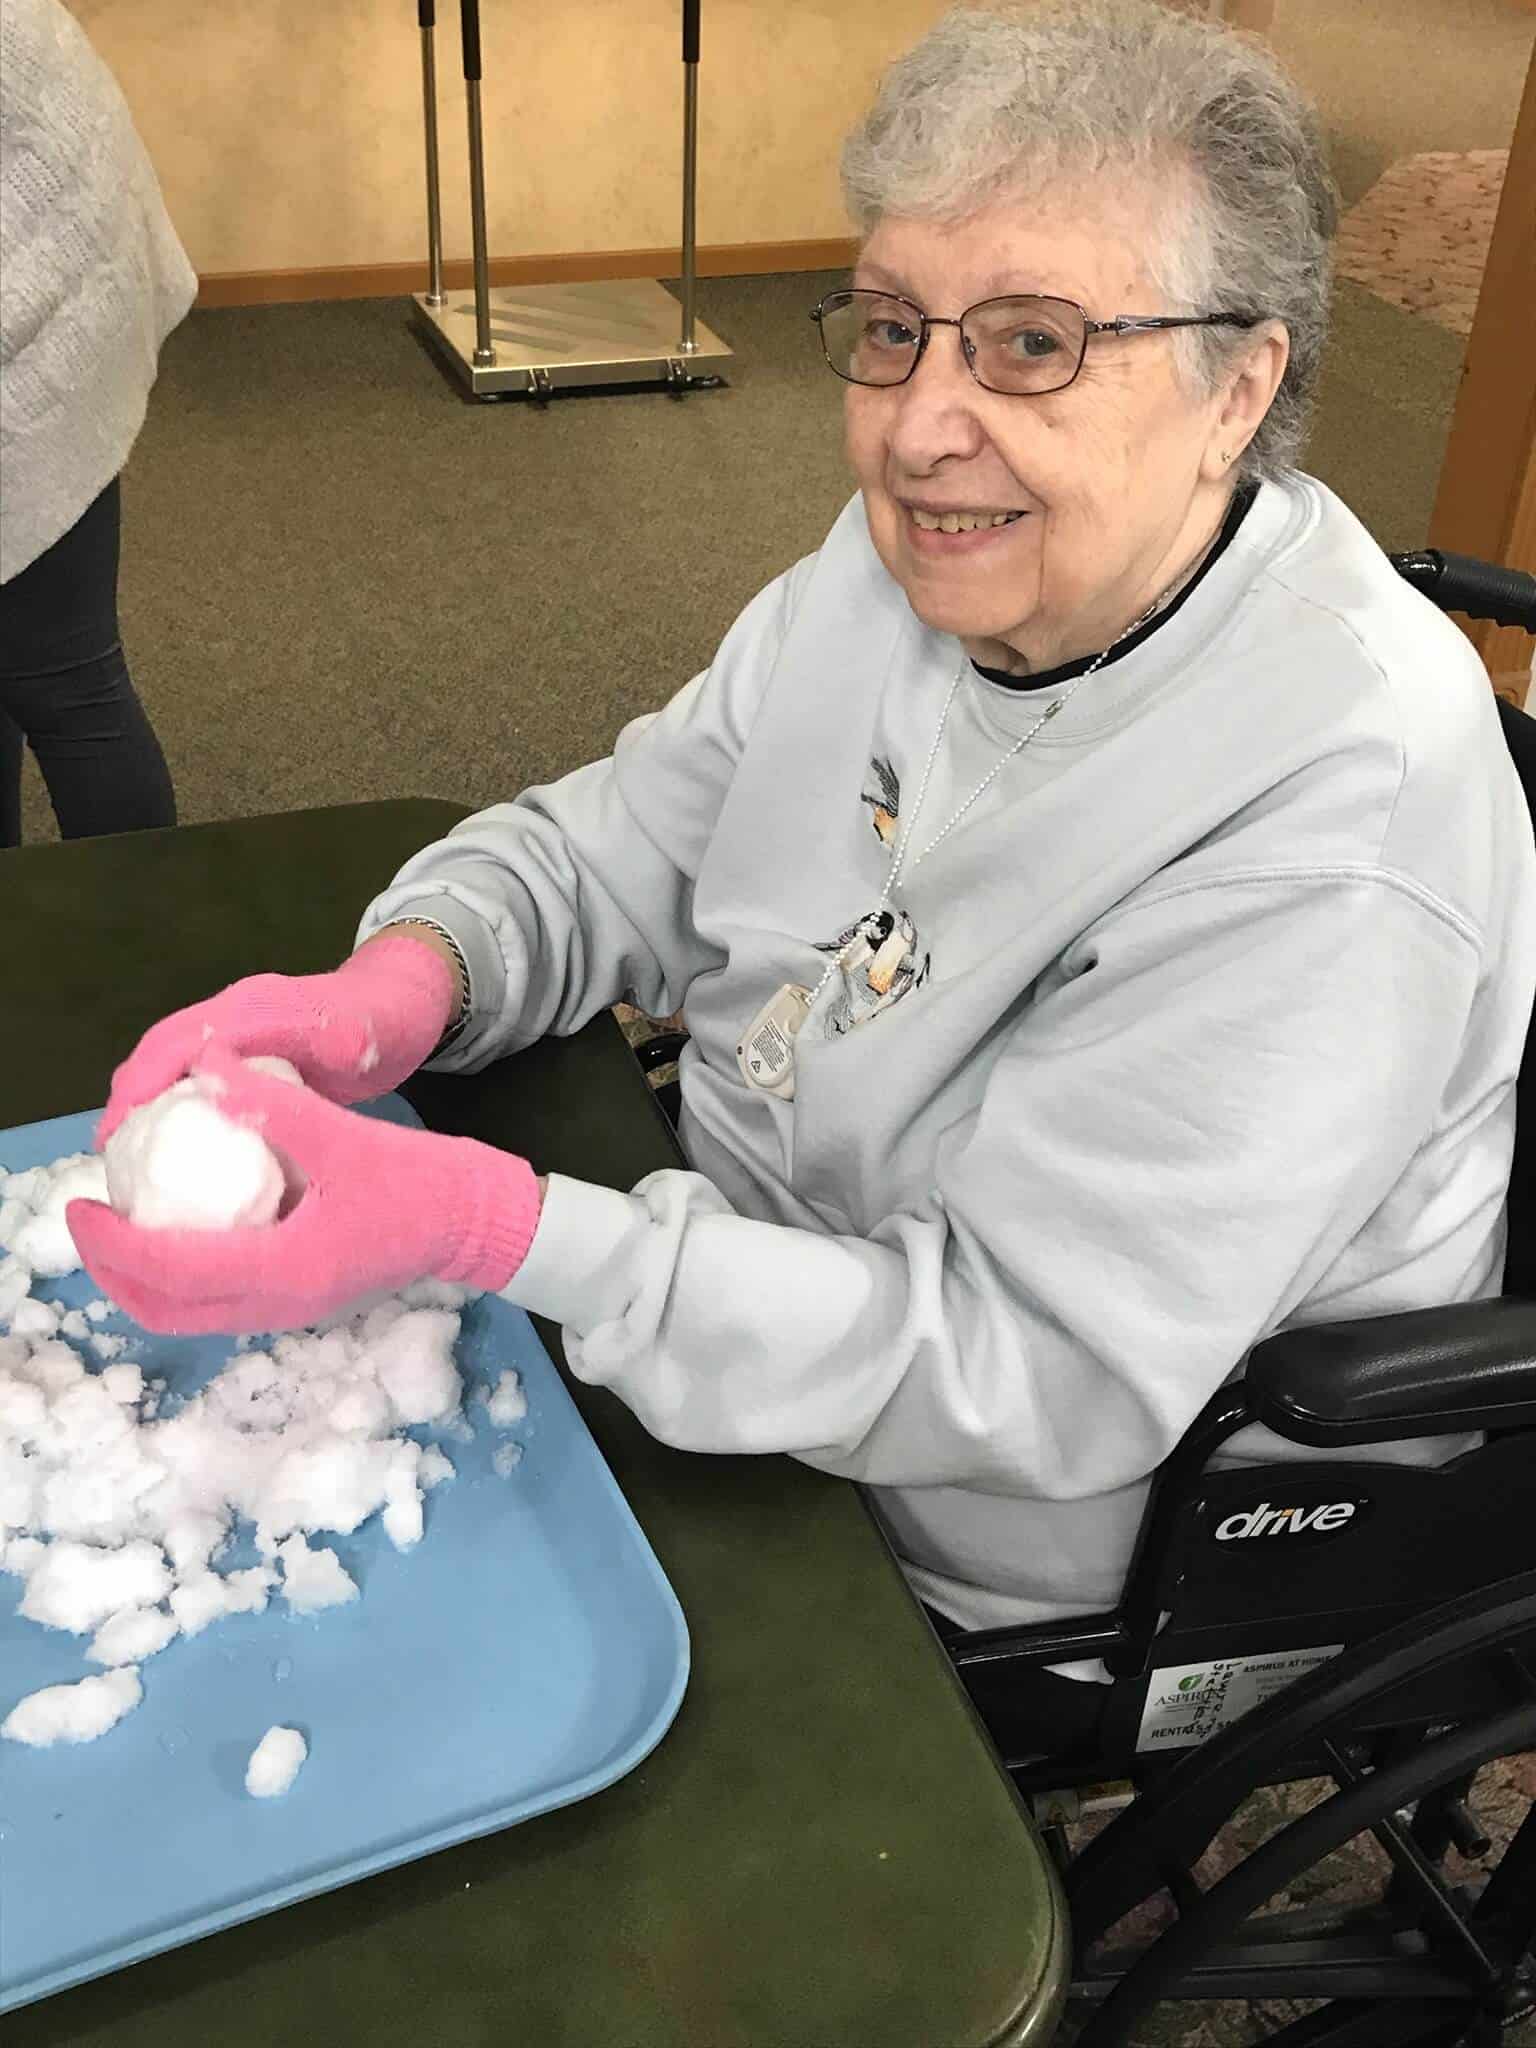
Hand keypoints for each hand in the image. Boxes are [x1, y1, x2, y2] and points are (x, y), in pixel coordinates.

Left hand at [70, 1045, 541, 1334]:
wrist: (477, 1220)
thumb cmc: (420, 1182)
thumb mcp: (346, 1136)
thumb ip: (275, 1106)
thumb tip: (208, 1067)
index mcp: (284, 1271)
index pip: (170, 1271)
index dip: (113, 1242)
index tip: (83, 1204)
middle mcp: (279, 1304)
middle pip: (166, 1311)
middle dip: (114, 1272)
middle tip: (90, 1220)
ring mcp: (290, 1308)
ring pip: (189, 1312)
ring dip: (144, 1277)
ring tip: (123, 1224)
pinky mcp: (301, 1296)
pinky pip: (218, 1300)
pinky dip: (181, 1274)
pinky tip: (181, 1225)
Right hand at [98, 932, 458, 1142]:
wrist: (401, 1002)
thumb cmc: (386, 1024)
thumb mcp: (369, 1038)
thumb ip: (346, 1042)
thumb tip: (324, 1050)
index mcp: (255, 1008)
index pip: (179, 1042)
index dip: (142, 1084)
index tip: (117, 1132)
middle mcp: (235, 1010)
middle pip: (159, 1048)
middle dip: (128, 1097)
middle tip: (111, 1156)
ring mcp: (235, 1026)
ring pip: (169, 1058)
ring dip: (142, 1100)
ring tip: (127, 1157)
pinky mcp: (241, 1045)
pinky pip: (191, 1070)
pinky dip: (170, 1101)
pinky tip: (170, 1147)